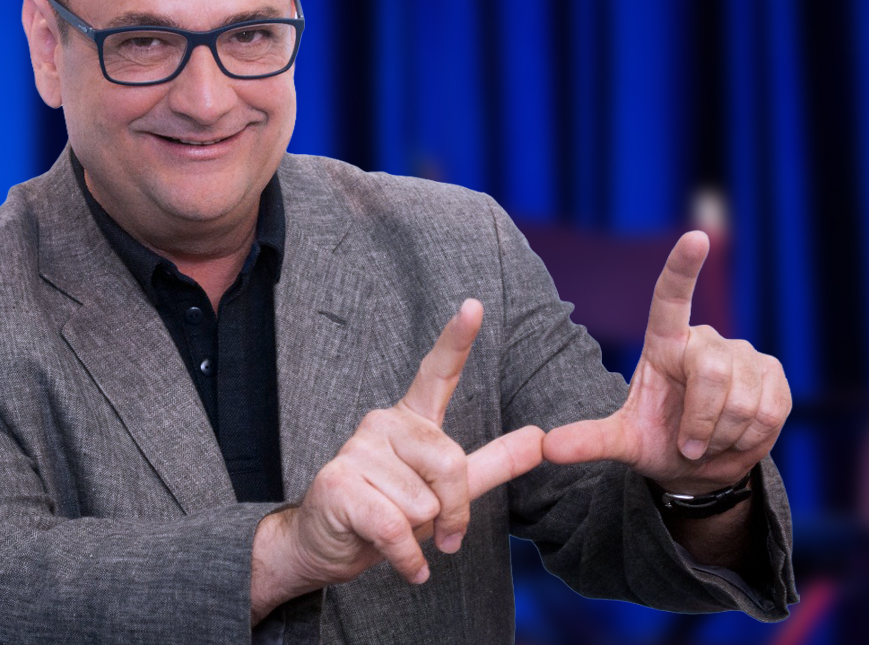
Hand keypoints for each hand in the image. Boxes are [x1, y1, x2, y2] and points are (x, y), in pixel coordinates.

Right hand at [253, 299, 544, 618]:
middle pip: (450, 464)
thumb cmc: (387, 511)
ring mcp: (357, 451)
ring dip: (419, 537)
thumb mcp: (447, 489)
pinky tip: (403, 564)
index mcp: (411, 420)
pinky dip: (407, 559)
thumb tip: (542, 437)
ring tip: (394, 533)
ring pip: (424, 503)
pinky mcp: (339, 484)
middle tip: (432, 529)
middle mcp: (383, 424)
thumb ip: (493, 463)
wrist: (326, 546)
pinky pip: (396, 529)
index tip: (474, 305)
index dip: (456, 339)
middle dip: (451, 511)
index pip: (436, 373)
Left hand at [543, 231, 790, 494]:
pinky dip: (749, 438)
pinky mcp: (774, 374)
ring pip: (741, 398)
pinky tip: (737, 438)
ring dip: (723, 435)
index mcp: (663, 343)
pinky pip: (769, 411)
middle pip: (710, 372)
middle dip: (701, 422)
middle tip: (689, 445)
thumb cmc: (657, 441)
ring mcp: (743, 354)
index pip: (670, 297)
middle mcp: (704, 339)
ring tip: (709, 441)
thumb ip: (589, 440)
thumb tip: (548, 447)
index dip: (683, 268)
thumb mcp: (622, 441)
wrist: (700, 467)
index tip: (695, 237)